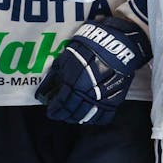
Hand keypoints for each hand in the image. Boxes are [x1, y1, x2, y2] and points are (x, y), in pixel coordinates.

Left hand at [35, 16, 150, 124]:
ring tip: (74, 117)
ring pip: (89, 115)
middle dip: (65, 115)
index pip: (61, 103)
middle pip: (74, 111)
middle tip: (61, 115)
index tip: (51, 112)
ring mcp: (103, 96)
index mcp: (74, 82)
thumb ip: (56, 76)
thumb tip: (47, 90)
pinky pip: (105, 115)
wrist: (113, 42)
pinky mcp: (116, 97)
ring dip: (79, 118)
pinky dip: (96, 119)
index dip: (55, 110)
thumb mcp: (66, 58)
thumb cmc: (87, 48)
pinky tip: (90, 117)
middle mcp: (88, 92)